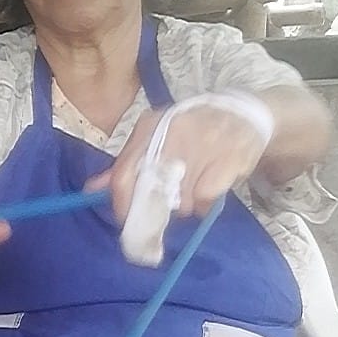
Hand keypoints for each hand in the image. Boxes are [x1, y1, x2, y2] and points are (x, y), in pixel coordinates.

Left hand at [84, 102, 268, 222]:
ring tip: (195, 186)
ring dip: (186, 205)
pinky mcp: (227, 159)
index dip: (122, 205)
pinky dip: (206, 205)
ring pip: (180, 201)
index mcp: (151, 126)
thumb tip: (91, 190)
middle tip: (164, 210)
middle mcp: (173, 132)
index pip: (123, 174)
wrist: (246, 115)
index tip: (127, 221)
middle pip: (151, 192)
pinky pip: (204, 200)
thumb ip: (126, 165)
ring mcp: (202, 145)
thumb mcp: (158, 139)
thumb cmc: (194, 132)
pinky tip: (210, 189)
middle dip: (155, 210)